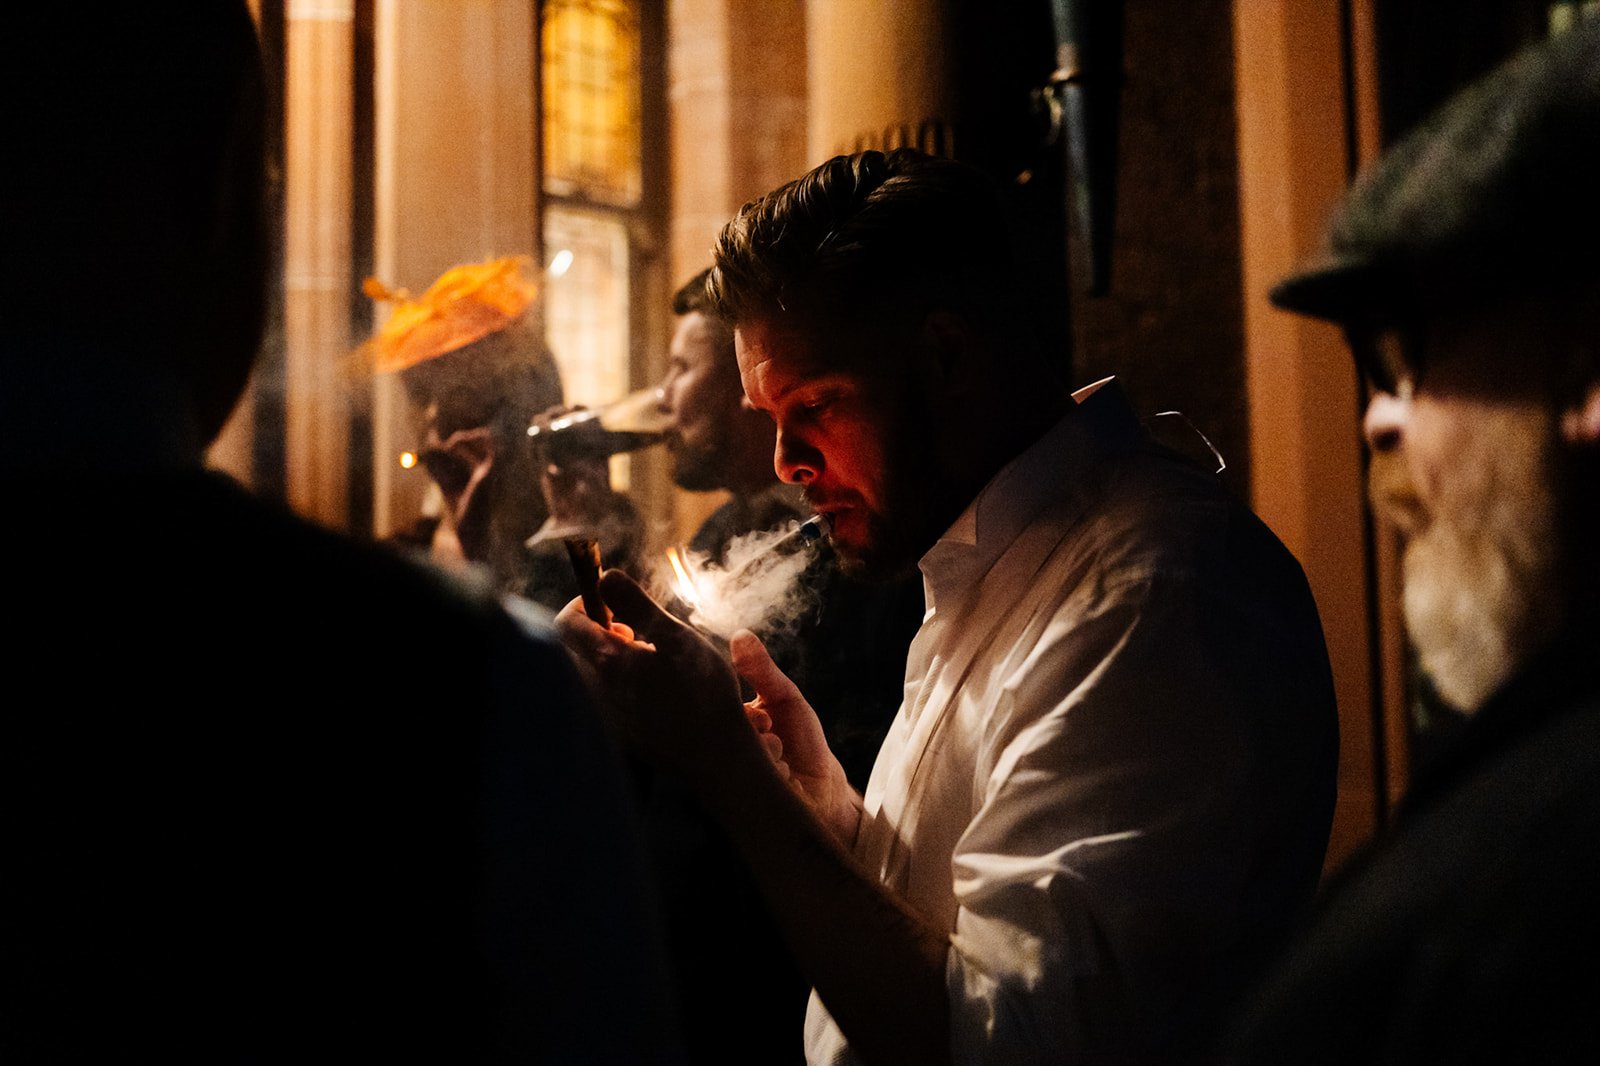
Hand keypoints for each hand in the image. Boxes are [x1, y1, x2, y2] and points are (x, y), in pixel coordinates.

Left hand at [554, 570, 756, 779]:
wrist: (716, 755)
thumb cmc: (703, 692)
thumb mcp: (675, 637)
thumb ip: (637, 604)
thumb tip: (605, 576)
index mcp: (607, 663)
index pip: (566, 623)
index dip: (584, 602)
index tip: (614, 600)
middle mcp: (597, 691)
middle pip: (575, 648)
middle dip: (600, 629)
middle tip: (637, 630)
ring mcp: (607, 715)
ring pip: (592, 672)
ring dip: (612, 656)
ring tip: (650, 658)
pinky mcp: (620, 731)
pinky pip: (607, 696)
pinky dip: (622, 681)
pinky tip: (656, 688)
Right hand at [731, 630, 862, 845]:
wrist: (822, 789)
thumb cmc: (801, 741)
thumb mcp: (784, 698)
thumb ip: (762, 670)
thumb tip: (740, 634)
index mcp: (728, 725)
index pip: (719, 710)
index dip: (747, 714)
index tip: (766, 718)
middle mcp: (723, 752)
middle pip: (726, 734)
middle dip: (756, 732)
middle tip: (772, 732)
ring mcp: (731, 778)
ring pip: (741, 757)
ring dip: (769, 754)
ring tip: (782, 758)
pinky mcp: (742, 802)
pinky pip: (754, 782)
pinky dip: (777, 775)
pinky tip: (786, 778)